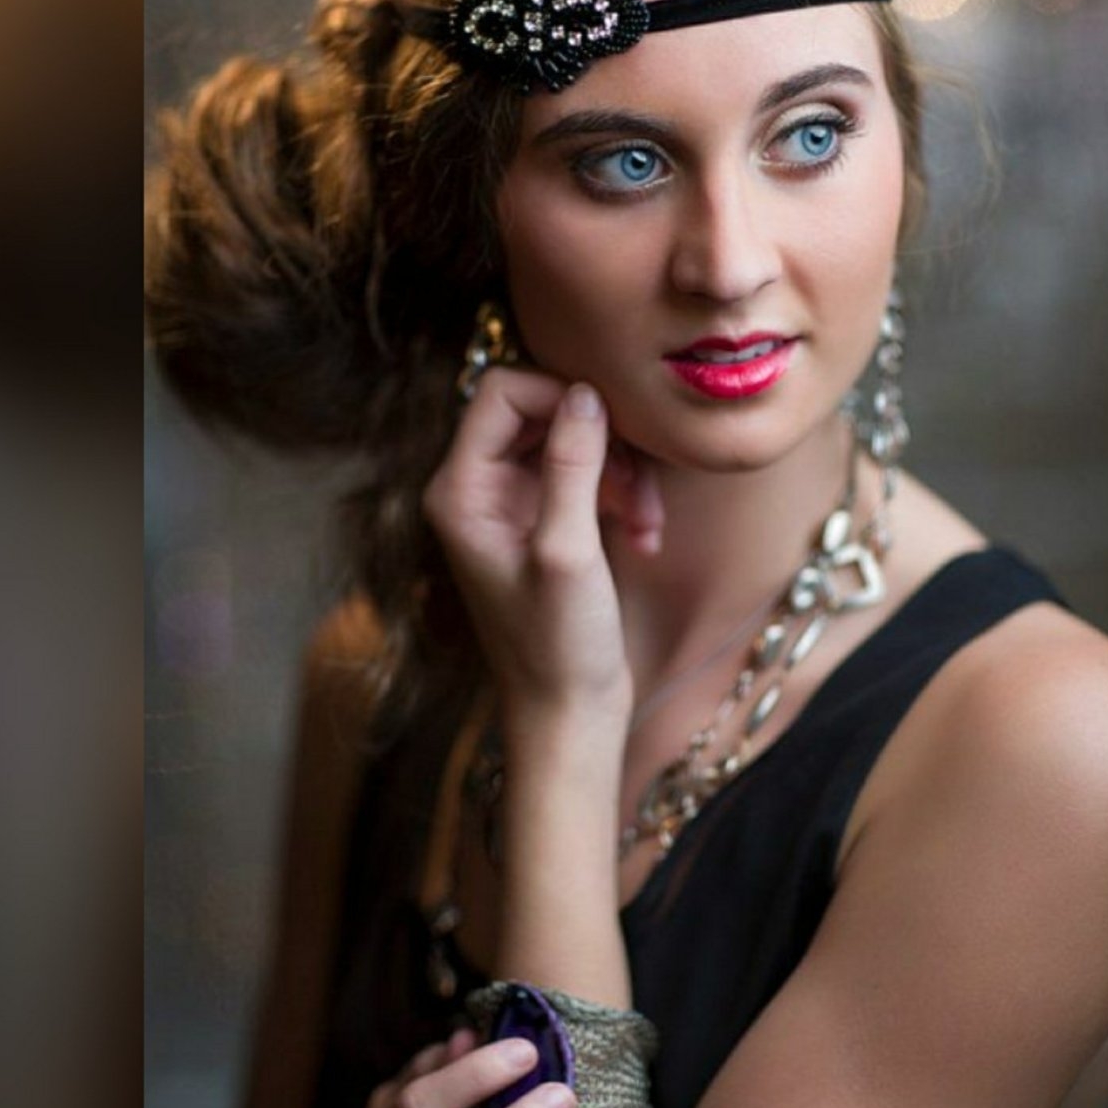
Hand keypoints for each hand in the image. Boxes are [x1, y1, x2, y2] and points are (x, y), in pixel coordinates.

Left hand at [421, 368, 662, 723]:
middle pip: (542, 411)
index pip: (501, 391)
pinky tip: (645, 538)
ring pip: (575, 443)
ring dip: (621, 474)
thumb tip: (586, 395)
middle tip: (637, 484)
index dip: (559, 397)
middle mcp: (479, 489)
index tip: (610, 429)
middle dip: (600, 441)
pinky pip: (589, 478)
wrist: (569, 715)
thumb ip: (572, 466)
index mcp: (460, 490)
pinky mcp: (547, 522)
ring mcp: (513, 505)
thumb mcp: (567, 552)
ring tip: (647, 523)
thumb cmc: (557, 648)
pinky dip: (623, 499)